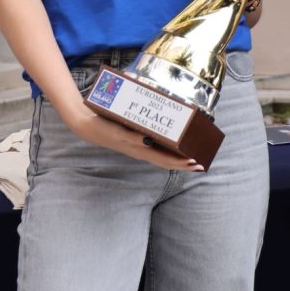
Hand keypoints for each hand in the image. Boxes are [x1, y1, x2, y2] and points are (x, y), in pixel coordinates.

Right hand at [62, 98, 204, 171]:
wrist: (88, 126)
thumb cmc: (104, 127)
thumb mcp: (118, 131)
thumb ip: (132, 137)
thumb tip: (148, 141)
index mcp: (140, 151)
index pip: (165, 160)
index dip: (181, 163)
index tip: (196, 162)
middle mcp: (142, 151)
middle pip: (167, 161)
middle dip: (184, 164)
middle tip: (201, 164)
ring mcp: (140, 147)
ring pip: (163, 156)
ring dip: (178, 159)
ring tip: (192, 159)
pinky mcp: (137, 141)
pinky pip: (157, 149)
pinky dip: (169, 150)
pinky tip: (175, 145)